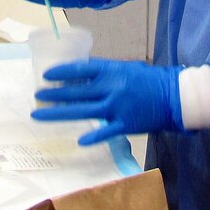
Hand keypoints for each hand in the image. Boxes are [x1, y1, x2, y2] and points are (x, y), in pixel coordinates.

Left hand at [32, 58, 183, 144]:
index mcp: (112, 70)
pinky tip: (79, 140)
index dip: (61, 71)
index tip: (45, 75)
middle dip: (53, 95)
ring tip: (40, 114)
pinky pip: (106, 131)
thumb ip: (104, 73)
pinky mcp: (126, 124)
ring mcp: (118, 107)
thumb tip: (79, 78)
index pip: (81, 69)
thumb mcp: (125, 69)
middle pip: (76, 92)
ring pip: (83, 111)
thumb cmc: (148, 80)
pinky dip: (93, 136)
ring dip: (59, 114)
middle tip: (37, 97)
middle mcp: (112, 87)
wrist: (173, 96)